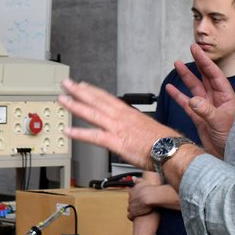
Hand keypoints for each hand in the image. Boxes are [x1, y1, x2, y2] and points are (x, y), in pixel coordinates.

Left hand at [58, 79, 173, 167]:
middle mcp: (121, 117)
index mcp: (129, 113)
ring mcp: (117, 128)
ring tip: (62, 99)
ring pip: (92, 113)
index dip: (93, 91)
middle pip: (96, 100)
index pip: (107, 98)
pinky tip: (68, 131)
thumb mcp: (148, 128)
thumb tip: (130, 130)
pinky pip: (94, 137)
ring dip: (75, 106)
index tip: (82, 85)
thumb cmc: (164, 142)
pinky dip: (80, 134)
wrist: (172, 150)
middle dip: (79, 91)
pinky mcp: (116, 142)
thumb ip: (134, 126)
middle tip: (66, 84)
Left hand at [126, 182, 177, 219]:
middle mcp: (131, 198)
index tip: (137, 197)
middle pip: (130, 201)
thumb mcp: (144, 182)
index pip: (131, 193)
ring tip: (139, 211)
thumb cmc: (151, 190)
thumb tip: (135, 179)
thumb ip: (139, 181)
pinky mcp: (133, 212)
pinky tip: (135, 217)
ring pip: (130, 208)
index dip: (134, 196)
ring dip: (134, 210)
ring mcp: (131, 205)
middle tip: (140, 204)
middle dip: (134, 203)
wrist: (152, 197)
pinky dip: (133, 216)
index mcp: (133, 190)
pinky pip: (131, 216)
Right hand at [167, 44, 234, 157]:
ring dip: (186, 77)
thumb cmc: (234, 139)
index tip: (196, 49)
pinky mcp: (199, 118)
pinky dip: (178, 96)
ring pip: (194, 88)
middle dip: (197, 63)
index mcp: (226, 97)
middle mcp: (216, 100)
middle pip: (205, 77)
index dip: (204, 61)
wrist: (230, 156)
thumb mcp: (220, 123)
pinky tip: (171, 88)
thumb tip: (193, 99)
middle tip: (191, 49)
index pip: (214, 74)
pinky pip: (186, 103)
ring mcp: (207, 108)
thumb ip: (206, 110)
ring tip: (177, 65)